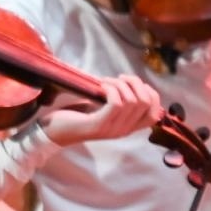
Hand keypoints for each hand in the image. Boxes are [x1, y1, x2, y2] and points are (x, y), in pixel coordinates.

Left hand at [39, 75, 161, 146]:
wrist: (55, 132)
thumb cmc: (78, 116)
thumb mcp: (104, 109)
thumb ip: (119, 102)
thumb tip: (132, 83)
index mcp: (128, 128)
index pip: (155, 114)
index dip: (151, 94)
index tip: (136, 84)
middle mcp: (124, 130)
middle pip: (145, 102)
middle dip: (135, 83)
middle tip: (120, 78)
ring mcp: (112, 129)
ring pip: (132, 101)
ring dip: (120, 84)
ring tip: (107, 81)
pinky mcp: (99, 125)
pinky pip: (116, 103)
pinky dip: (111, 88)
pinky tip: (101, 86)